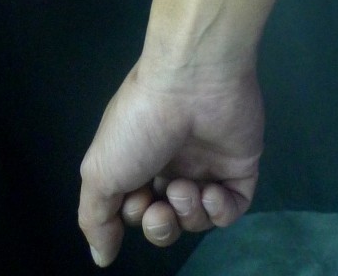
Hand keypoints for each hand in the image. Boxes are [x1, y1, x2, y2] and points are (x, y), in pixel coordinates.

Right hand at [78, 57, 264, 266]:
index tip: (135, 201)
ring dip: (188, 214)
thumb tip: (102, 256)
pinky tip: (211, 193)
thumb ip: (96, 218)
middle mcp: (174, 162)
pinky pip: (233, 207)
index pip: (138, 207)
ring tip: (184, 188)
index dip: (135, 216)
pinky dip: (221, 211)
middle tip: (159, 208)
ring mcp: (209, 164)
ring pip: (199, 217)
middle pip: (169, 218)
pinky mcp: (241, 164)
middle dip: (161, 226)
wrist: (192, 81)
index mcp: (140, 158)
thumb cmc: (141, 122)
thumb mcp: (99, 171)